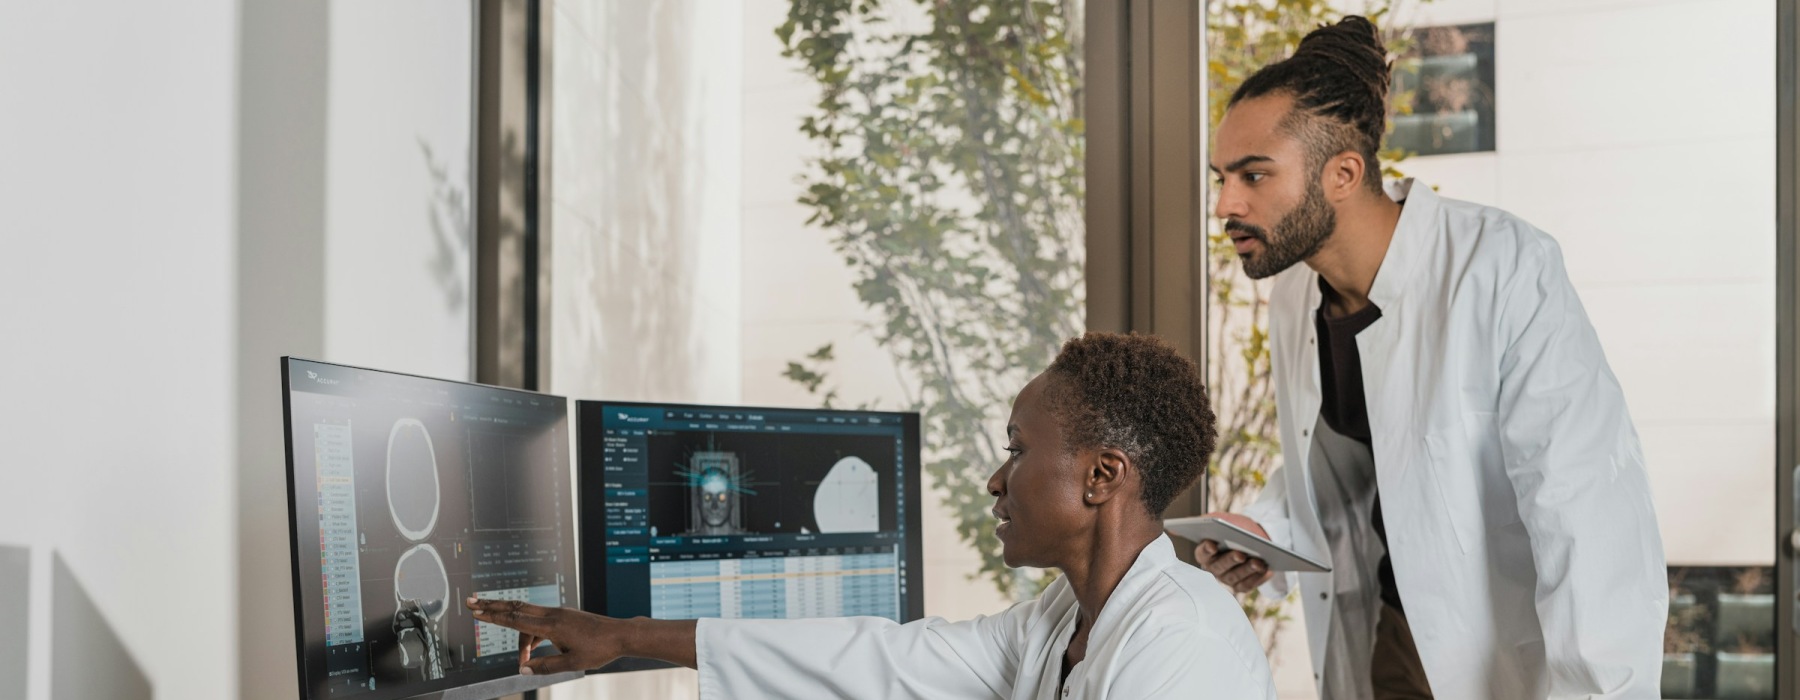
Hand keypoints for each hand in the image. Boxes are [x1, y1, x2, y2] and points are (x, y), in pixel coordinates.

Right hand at [466, 597, 624, 674]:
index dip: (494, 616)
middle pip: (515, 608)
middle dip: (492, 606)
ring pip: (527, 616)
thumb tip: (522, 668)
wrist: (620, 635)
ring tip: (517, 652)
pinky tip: (531, 649)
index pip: (516, 619)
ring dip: (513, 626)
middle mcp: (552, 615)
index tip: (476, 611)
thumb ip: (545, 666)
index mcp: (552, 625)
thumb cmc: (599, 649)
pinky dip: (529, 633)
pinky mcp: (563, 616)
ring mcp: (558, 613)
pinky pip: (538, 621)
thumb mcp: (571, 663)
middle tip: (471, 602)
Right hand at [1189, 512, 1273, 593]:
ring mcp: (1227, 578)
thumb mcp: (1224, 519)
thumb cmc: (1236, 527)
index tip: (1212, 544)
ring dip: (1247, 571)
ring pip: (1235, 578)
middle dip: (1230, 560)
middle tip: (1240, 553)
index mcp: (1205, 553)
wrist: (1256, 536)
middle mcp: (1214, 568)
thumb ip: (1207, 521)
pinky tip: (1267, 570)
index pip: (1202, 553)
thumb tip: (1185, 526)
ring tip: (1259, 562)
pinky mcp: (1241, 585)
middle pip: (1219, 567)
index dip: (1206, 549)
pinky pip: (1248, 585)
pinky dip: (1257, 578)